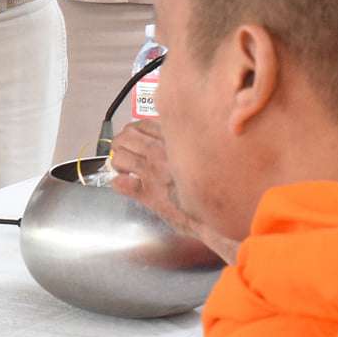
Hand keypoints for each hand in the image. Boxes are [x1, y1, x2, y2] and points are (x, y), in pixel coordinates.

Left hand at [108, 122, 230, 257]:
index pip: (143, 124)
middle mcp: (161, 153)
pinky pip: (121, 183)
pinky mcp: (148, 195)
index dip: (136, 130)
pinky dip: (118, 182)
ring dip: (118, 161)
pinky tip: (123, 184)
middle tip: (123, 149)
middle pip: (127, 136)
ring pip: (120, 156)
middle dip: (121, 142)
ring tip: (123, 167)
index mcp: (174, 139)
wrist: (219, 212)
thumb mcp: (204, 150)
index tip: (137, 136)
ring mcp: (152, 173)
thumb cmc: (215, 182)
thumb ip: (187, 139)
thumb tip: (172, 129)